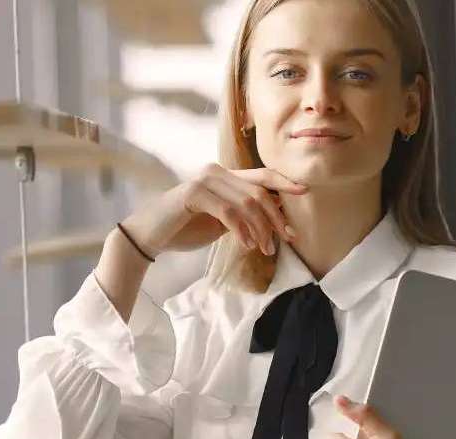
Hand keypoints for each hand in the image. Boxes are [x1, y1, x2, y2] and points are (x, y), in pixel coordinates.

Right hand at [120, 164, 307, 256]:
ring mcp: (204, 180)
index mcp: (225, 175)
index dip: (284, 182)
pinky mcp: (193, 193)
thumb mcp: (223, 221)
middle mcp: (216, 172)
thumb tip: (278, 209)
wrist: (150, 236)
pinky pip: (228, 212)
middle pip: (259, 191)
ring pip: (247, 202)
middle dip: (276, 218)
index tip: (305, 192)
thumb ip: (245, 213)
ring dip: (261, 229)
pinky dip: (241, 230)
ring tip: (265, 249)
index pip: (262, 176)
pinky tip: (246, 245)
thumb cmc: (186, 229)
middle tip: (286, 239)